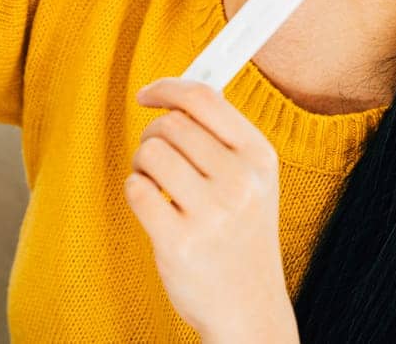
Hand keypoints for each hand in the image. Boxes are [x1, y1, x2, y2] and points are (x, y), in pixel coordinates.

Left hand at [127, 78, 298, 341]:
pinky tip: (153, 207)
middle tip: (155, 157)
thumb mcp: (252, 182)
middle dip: (153, 135)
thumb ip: (222, 137)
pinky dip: (136, 192)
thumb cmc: (241, 238)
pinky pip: (137, 190)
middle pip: (172, 124)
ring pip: (151, 152)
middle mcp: (240, 182)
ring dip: (142, 164)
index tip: (148, 93)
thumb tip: (176, 93)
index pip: (206, 99)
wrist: (248, 308)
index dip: (168, 87)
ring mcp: (212, 214)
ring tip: (156, 184)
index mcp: (259, 158)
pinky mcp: (180, 242)